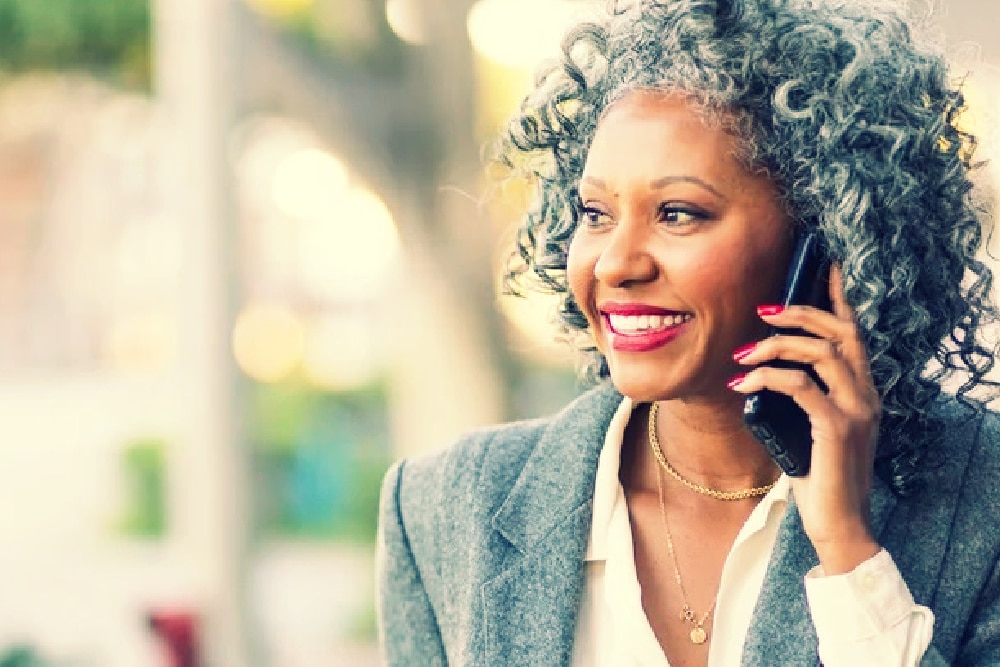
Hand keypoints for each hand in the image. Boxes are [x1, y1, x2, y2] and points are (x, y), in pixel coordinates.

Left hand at [729, 264, 881, 573]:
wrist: (839, 527)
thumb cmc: (818, 477)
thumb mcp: (806, 428)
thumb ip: (797, 397)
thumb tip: (759, 373)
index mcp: (862, 391)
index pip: (854, 333)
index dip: (838, 297)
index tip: (824, 265)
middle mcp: (867, 395)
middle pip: (840, 332)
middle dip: (799, 312)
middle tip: (762, 309)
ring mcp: (858, 411)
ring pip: (821, 353)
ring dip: (776, 346)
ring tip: (742, 355)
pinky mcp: (838, 429)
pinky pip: (800, 387)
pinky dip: (768, 379)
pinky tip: (742, 385)